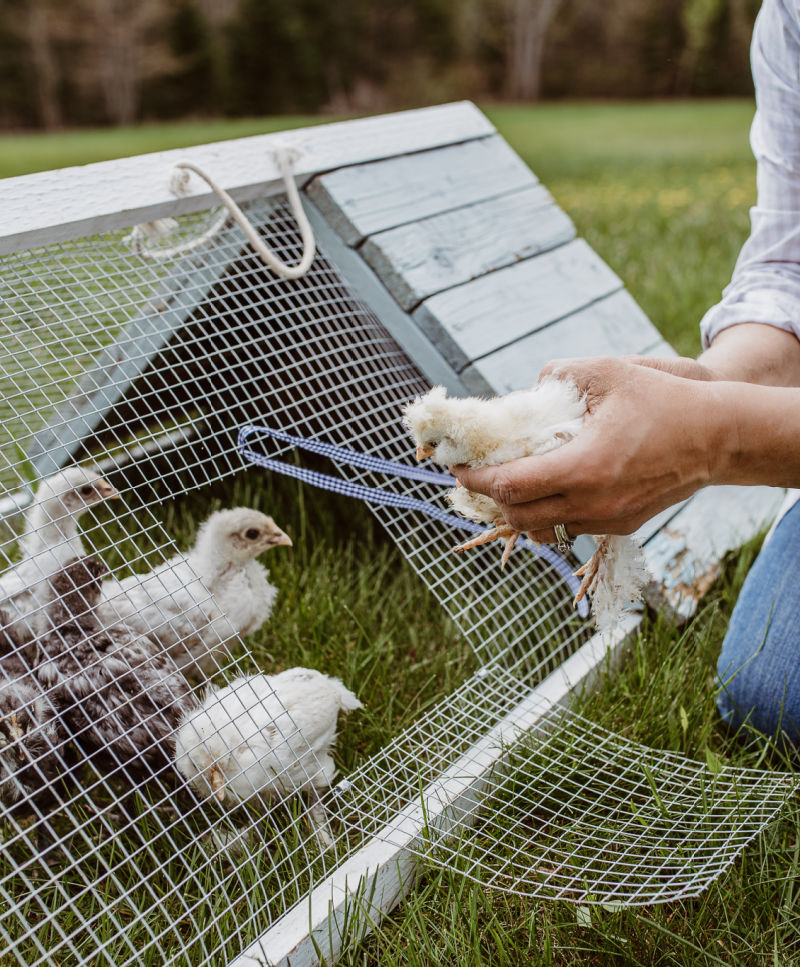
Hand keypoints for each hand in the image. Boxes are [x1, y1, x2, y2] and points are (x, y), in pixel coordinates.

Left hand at [451, 356, 727, 541]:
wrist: (720, 437)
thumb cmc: (664, 400)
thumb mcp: (608, 372)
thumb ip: (559, 375)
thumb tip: (530, 387)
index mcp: (583, 469)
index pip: (510, 486)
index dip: (476, 480)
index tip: (456, 469)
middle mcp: (593, 504)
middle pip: (518, 517)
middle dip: (490, 500)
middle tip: (476, 476)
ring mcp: (608, 519)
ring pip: (543, 528)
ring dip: (518, 510)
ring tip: (508, 483)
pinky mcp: (622, 524)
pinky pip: (570, 527)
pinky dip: (549, 512)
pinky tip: (547, 487)